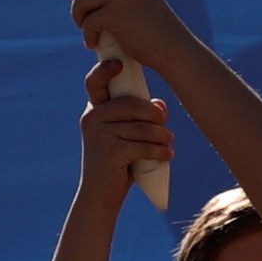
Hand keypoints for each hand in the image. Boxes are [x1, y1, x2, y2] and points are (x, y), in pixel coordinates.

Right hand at [79, 53, 174, 198]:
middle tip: (165, 125)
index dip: (105, 70)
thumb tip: (161, 105)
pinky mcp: (109, 152)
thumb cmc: (118, 163)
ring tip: (168, 143)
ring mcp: (99, 135)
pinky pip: (141, 145)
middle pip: (130, 104)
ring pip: (141, 127)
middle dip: (153, 114)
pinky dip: (158, 151)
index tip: (119, 63)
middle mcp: (92, 118)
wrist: (101, 196)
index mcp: (95, 110)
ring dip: (161, 136)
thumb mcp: (128, 136)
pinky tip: (166, 155)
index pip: (95, 83)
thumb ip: (141, 118)